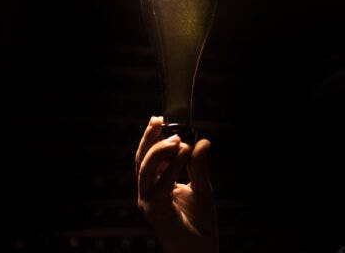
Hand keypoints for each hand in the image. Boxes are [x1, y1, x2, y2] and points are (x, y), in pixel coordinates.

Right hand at [135, 116, 217, 252]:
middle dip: (149, 138)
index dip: (151, 137)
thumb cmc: (200, 225)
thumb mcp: (203, 189)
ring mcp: (149, 202)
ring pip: (145, 169)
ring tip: (177, 139)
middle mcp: (149, 192)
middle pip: (142, 159)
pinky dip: (172, 167)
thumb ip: (200, 167)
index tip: (160, 118)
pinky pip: (160, 184)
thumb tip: (203, 141)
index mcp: (157, 185)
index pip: (149, 156)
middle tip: (160, 121)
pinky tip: (183, 153)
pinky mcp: (155, 211)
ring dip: (160, 150)